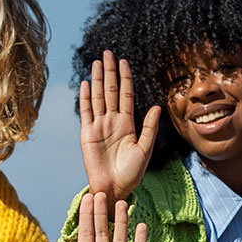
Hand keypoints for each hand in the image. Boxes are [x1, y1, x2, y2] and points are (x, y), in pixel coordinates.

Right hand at [78, 50, 160, 202]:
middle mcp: (112, 121)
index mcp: (127, 123)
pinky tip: (86, 84)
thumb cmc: (132, 173)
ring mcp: (99, 126)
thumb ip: (150, 128)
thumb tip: (156, 106)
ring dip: (98, 79)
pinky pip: (86, 112)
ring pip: (98, 97)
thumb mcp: (145, 149)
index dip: (125, 78)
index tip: (124, 61)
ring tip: (97, 62)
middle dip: (109, 72)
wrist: (115, 188)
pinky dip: (85, 98)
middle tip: (108, 52)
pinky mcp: (87, 135)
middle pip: (110, 91)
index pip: (126, 95)